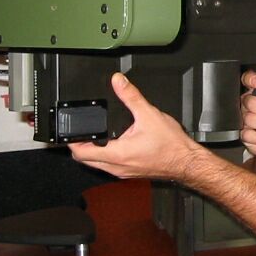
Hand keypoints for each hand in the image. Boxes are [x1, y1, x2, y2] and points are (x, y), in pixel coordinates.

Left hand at [69, 73, 198, 180]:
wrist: (186, 161)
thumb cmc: (171, 145)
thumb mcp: (149, 114)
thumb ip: (131, 96)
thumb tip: (118, 82)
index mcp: (117, 154)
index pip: (81, 152)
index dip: (71, 141)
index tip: (69, 130)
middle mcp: (116, 167)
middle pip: (84, 160)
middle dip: (78, 146)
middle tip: (79, 131)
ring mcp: (122, 172)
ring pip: (96, 165)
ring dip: (91, 152)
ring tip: (94, 136)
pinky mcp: (129, 173)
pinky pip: (108, 167)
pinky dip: (104, 157)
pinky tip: (113, 145)